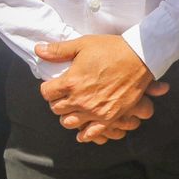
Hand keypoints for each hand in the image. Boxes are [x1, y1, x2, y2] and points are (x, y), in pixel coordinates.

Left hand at [36, 36, 167, 142]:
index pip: (46, 93)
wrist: (139, 56)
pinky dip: (84, 134)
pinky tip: (82, 132)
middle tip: (64, 96)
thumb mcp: (83, 44)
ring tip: (74, 109)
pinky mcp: (109, 117)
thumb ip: (59, 50)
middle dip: (57, 102)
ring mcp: (94, 110)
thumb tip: (38, 50)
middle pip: (56, 109)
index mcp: (71, 82)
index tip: (54, 85)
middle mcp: (80, 99)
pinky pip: (91, 133)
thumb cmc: (111, 49)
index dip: (48, 88)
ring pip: (69, 122)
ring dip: (68, 116)